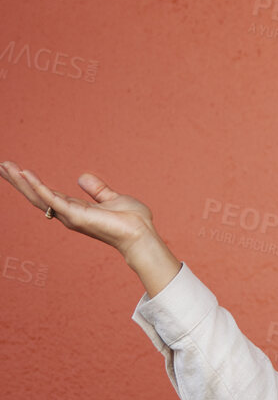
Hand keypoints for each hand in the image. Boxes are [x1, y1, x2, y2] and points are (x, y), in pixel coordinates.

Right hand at [0, 161, 160, 260]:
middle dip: (17, 180)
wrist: (142, 234)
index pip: (46, 193)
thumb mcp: (112, 198)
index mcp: (74, 209)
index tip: (15, 169)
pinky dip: (38, 186)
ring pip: (38, 196)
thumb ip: (97, 190)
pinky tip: (25, 175)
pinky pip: (52, 199)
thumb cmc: (131, 221)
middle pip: (35, 195)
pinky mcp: (75, 216)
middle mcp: (67, 214)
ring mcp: (69, 216)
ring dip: (21, 181)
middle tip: (1, 165)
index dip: (30, 182)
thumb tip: (82, 178)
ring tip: (5, 167)